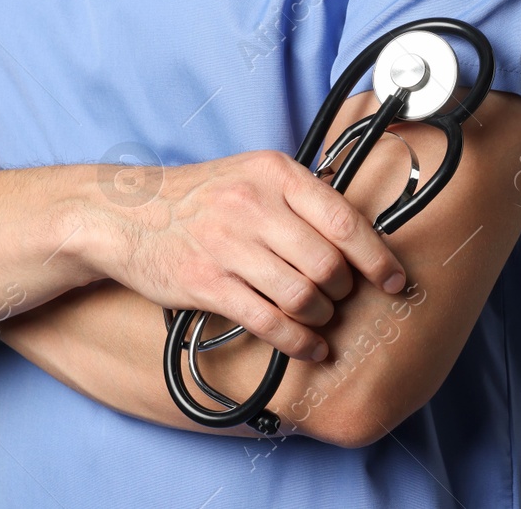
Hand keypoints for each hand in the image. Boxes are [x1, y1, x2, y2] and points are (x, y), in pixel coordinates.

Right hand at [101, 149, 407, 361]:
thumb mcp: (252, 175)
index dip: (377, 258)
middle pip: (327, 264)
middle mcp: (254, 206)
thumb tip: (358, 232)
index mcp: (275, 174)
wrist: (126, 214)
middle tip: (342, 298)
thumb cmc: (198, 197)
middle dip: (344, 291)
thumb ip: (300, 197)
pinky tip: (307, 346)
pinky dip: (297, 341)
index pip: (344, 220)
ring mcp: (228, 246)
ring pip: (302, 296)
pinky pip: (268, 322)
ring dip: (321, 317)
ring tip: (320, 319)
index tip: (394, 280)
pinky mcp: (207, 284)